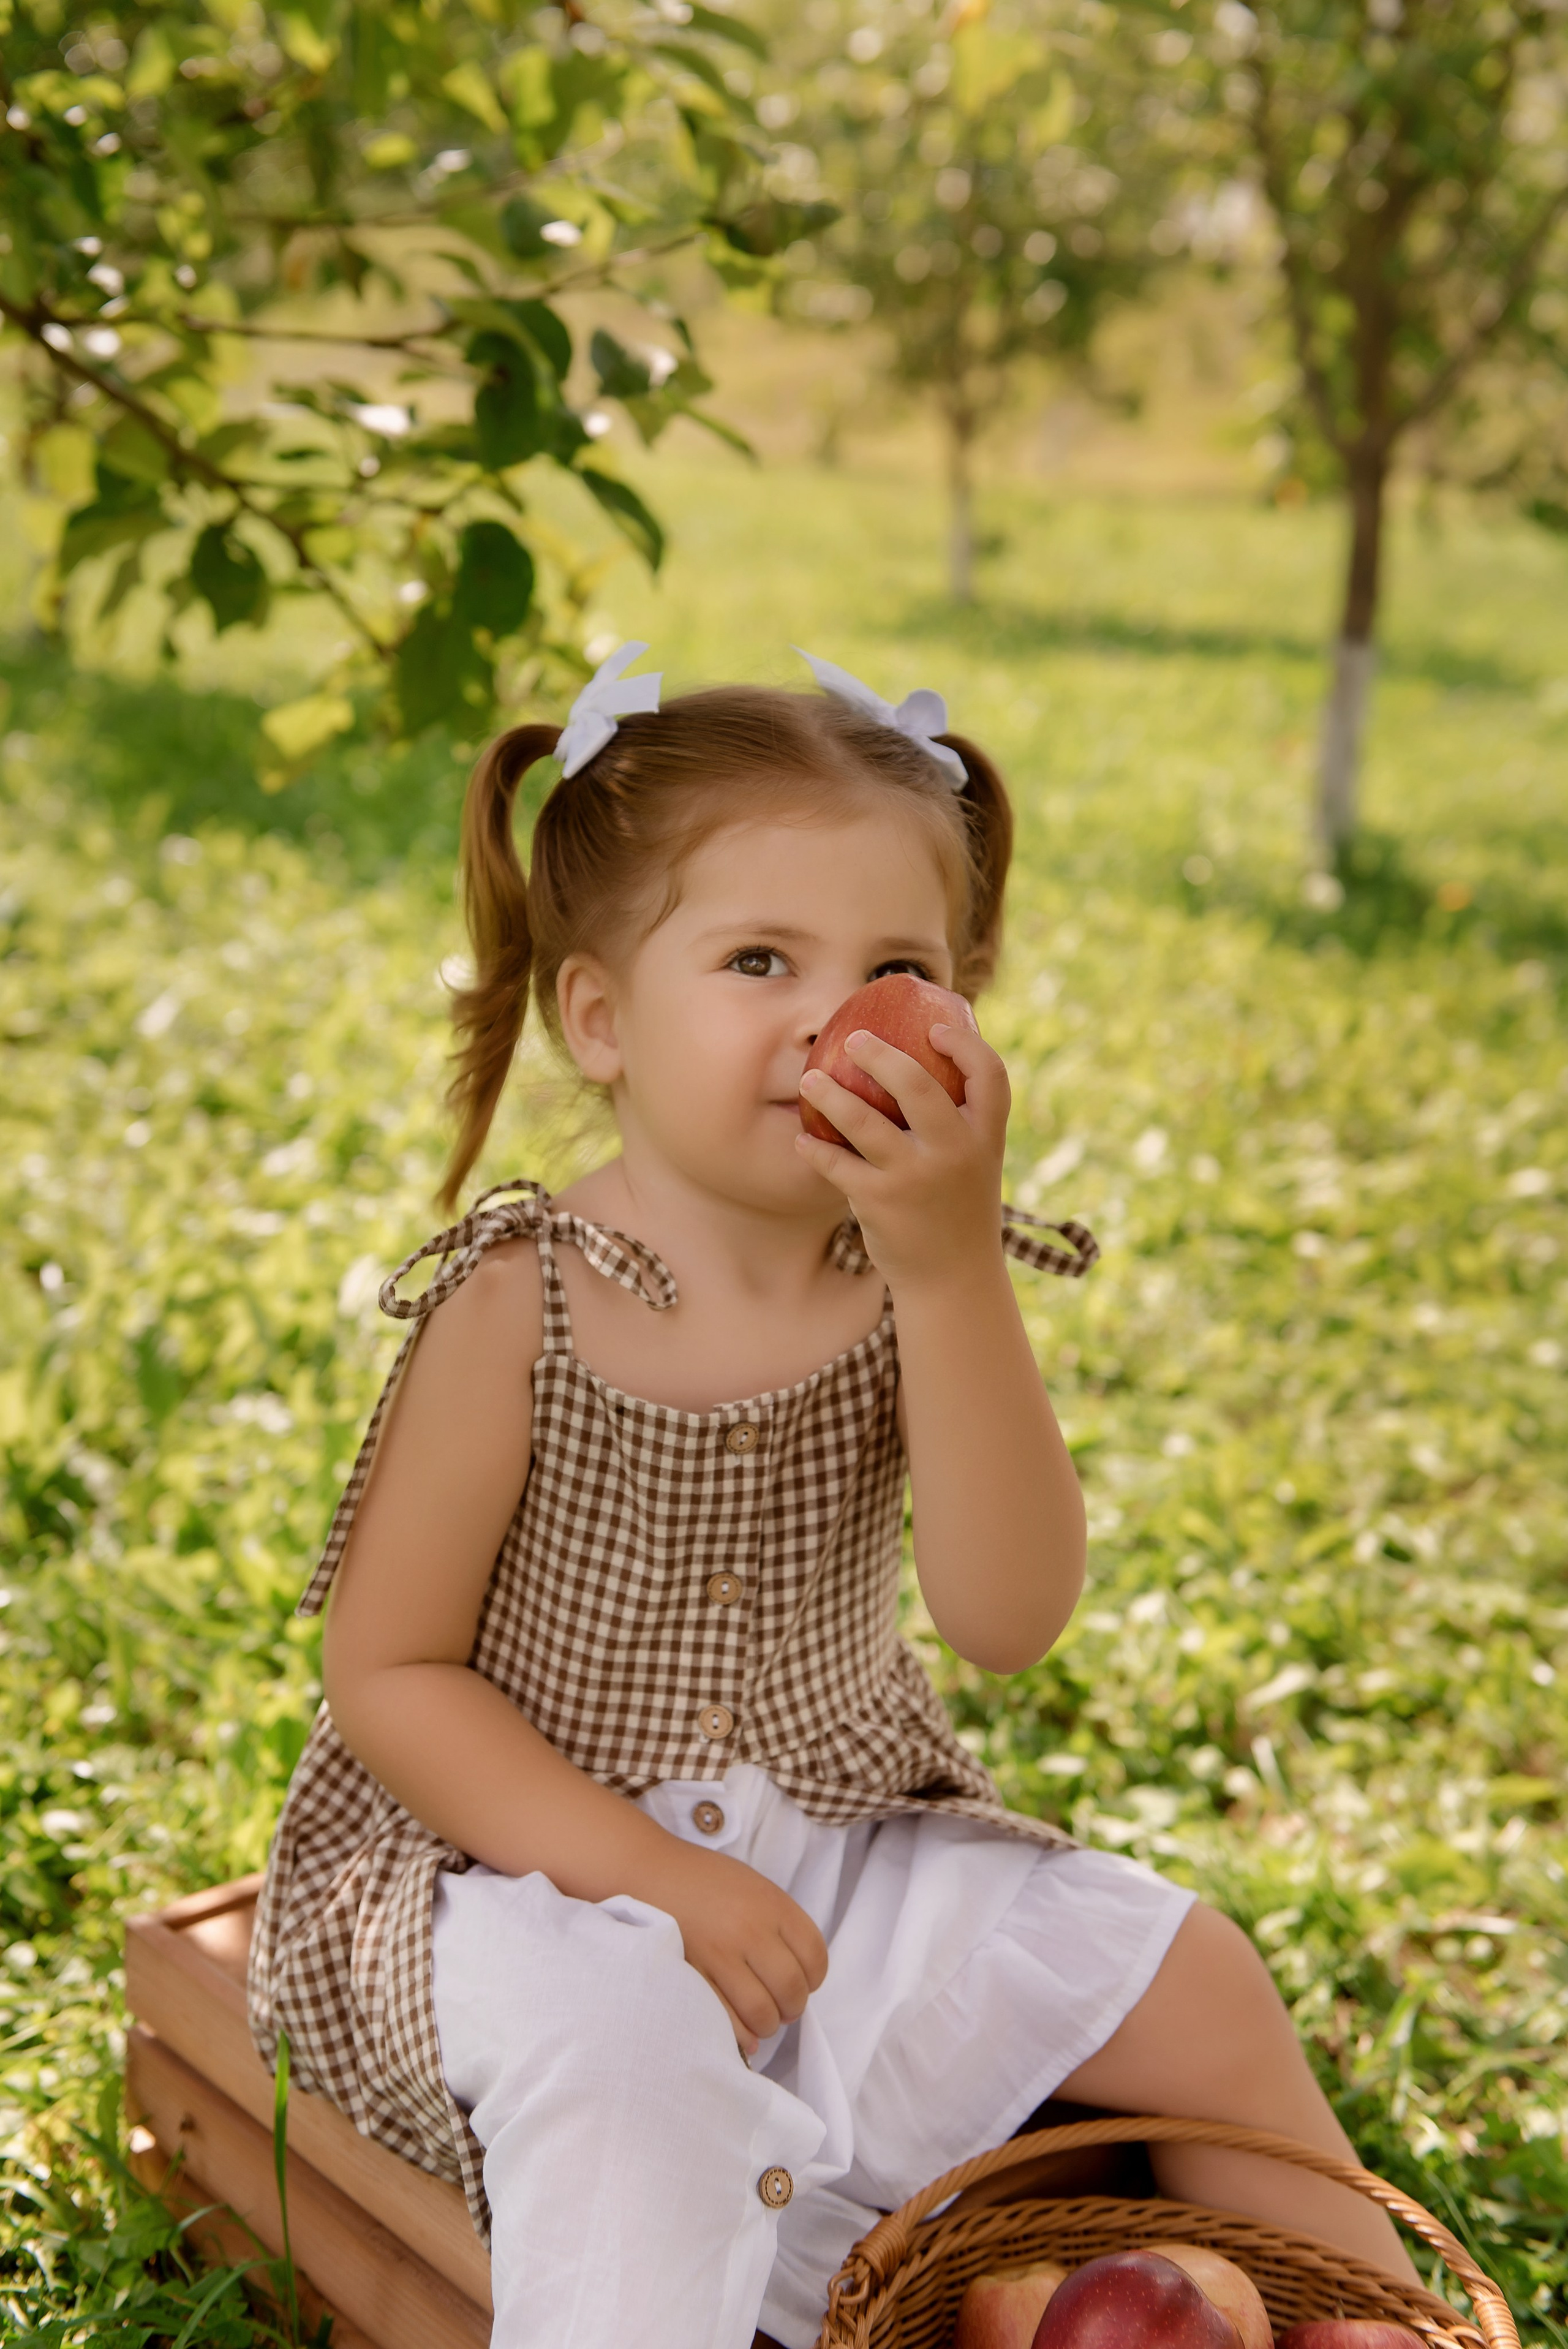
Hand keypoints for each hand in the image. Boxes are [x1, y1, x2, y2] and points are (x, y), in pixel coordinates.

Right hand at [648, 1839, 828, 2055]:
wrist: (650, 1871)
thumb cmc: (705, 1881)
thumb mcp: (755, 1887)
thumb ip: (780, 1925)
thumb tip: (799, 1976)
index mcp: (773, 1905)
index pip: (815, 1958)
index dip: (813, 1980)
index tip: (802, 1983)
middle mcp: (750, 1930)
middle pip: (792, 1990)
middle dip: (792, 2008)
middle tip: (781, 2007)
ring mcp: (720, 1954)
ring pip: (762, 2012)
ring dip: (767, 2025)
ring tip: (760, 2018)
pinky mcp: (692, 1975)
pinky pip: (726, 2020)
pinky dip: (741, 2036)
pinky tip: (744, 2034)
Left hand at [796, 1020, 1007, 1287]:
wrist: (953, 1279)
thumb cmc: (959, 1210)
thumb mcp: (976, 1163)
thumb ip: (959, 1122)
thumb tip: (921, 1065)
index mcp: (985, 1137)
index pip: (990, 1075)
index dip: (965, 1044)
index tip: (935, 1028)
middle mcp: (954, 1151)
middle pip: (918, 1084)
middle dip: (880, 1055)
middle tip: (854, 1040)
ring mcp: (915, 1176)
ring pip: (863, 1120)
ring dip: (829, 1094)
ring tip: (808, 1080)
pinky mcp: (879, 1201)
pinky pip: (835, 1163)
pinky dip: (813, 1149)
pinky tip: (802, 1139)